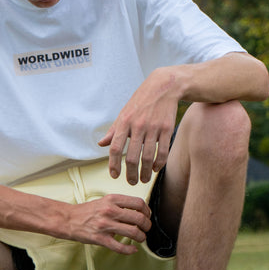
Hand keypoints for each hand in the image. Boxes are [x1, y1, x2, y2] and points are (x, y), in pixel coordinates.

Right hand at [66, 194, 151, 254]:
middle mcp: (110, 211)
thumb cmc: (87, 211)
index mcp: (112, 199)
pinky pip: (120, 247)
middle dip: (147, 226)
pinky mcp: (100, 239)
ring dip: (141, 237)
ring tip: (140, 238)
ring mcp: (105, 225)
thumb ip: (121, 204)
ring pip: (133, 232)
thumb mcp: (105, 200)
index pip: (139, 203)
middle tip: (146, 229)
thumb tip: (139, 211)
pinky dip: (130, 250)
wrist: (68, 219)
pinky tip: (132, 249)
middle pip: (139, 218)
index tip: (147, 216)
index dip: (147, 211)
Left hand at [98, 68, 178, 184]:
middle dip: (130, 174)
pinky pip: (163, 151)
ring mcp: (153, 127)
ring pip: (148, 157)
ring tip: (144, 180)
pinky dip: (159, 163)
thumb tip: (101, 144)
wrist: (163, 87)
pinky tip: (156, 169)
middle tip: (131, 182)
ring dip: (145, 172)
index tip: (114, 175)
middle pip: (131, 157)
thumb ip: (113, 130)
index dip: (113, 164)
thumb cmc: (141, 102)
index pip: (115, 148)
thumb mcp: (124, 113)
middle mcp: (137, 126)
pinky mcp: (167, 128)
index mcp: (124, 122)